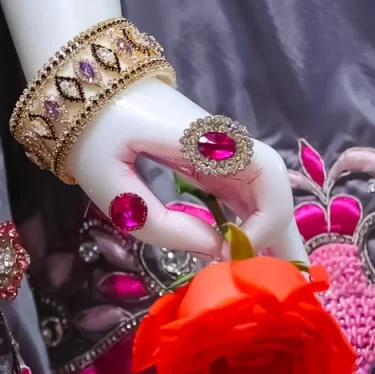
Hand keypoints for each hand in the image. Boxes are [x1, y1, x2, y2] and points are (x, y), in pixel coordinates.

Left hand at [64, 78, 304, 259]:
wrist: (82, 88)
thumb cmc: (92, 132)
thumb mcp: (112, 185)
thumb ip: (160, 224)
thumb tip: (211, 250)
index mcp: (208, 141)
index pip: (268, 181)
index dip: (263, 224)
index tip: (229, 255)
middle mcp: (224, 144)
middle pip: (276, 188)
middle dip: (284, 237)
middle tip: (292, 285)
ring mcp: (218, 151)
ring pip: (263, 192)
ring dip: (271, 233)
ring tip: (279, 277)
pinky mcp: (207, 159)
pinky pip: (241, 192)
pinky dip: (249, 223)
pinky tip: (248, 253)